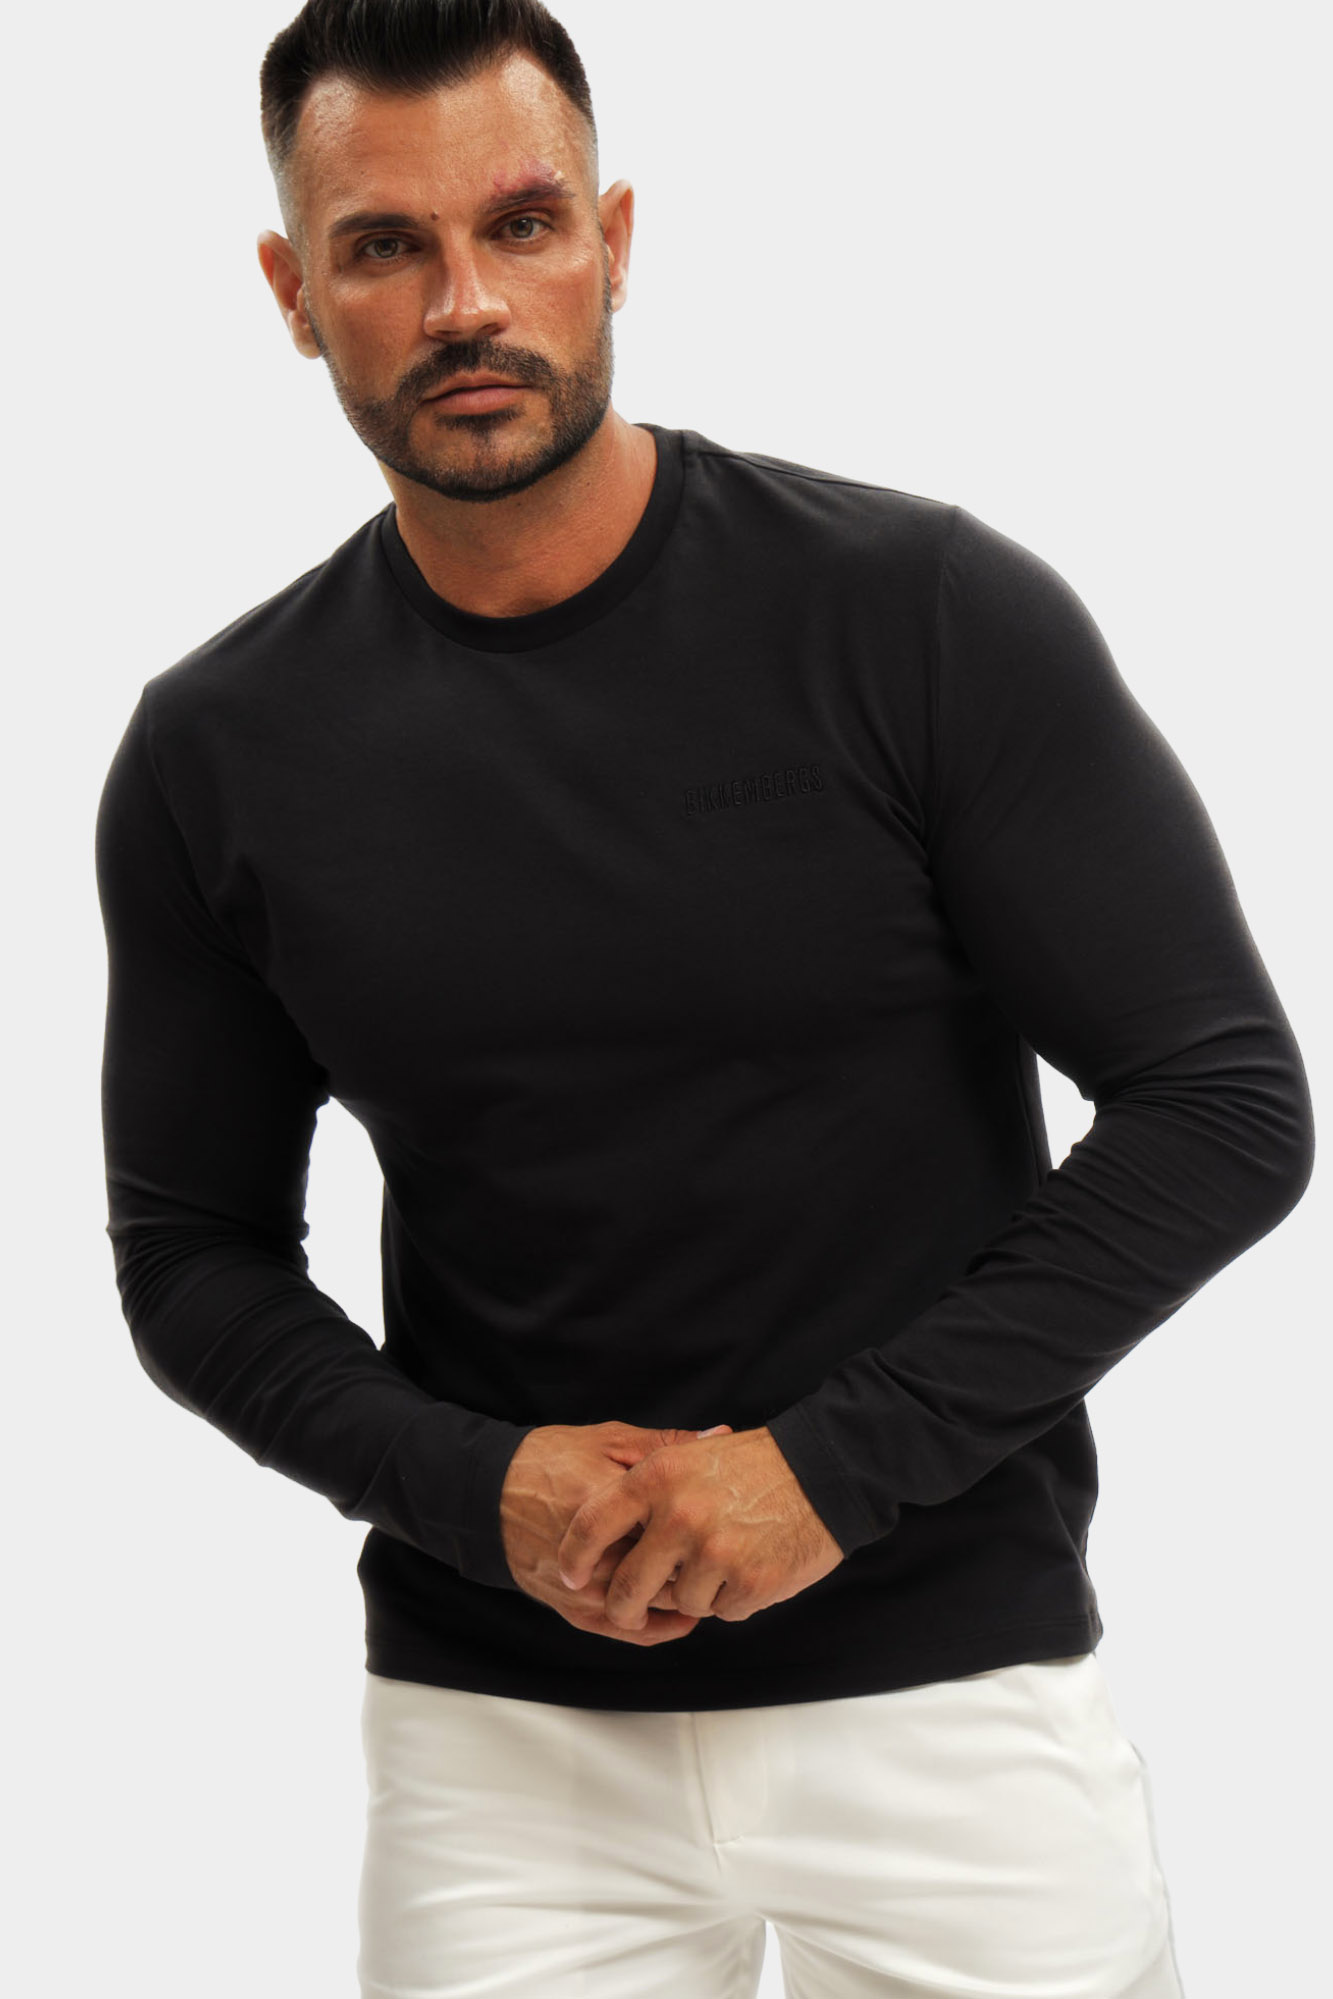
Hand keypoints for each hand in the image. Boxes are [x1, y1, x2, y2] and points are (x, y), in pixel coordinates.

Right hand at [499, 1419, 735, 1645]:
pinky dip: (658, 1627)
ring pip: (651, 1605)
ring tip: (706, 1578)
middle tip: (724, 1549)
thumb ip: (667, 1444)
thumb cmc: (551, 1459)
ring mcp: (582, 1587)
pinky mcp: (571, 1608)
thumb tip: (722, 1436)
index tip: (729, 1515)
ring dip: (683, 1596)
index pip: (679, 1526)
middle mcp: (596, 1553)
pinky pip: (625, 1630)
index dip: (711, 1524)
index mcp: (609, 1503)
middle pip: (669, 1572)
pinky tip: (681, 1616)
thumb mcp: (610, 1440)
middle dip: (701, 1564)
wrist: (491, 1492)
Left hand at [556, 1425, 845, 1630]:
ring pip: (679, 1602)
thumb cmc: (756, 1464)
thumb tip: (604, 1523)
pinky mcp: (748, 1583)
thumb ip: (647, 1484)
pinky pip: (720, 1611)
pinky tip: (750, 1564)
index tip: (572, 1574)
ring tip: (722, 1557)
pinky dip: (731, 1597)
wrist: (824, 1470)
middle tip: (628, 1608)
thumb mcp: (691, 1455)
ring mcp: (714, 1552)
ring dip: (694, 1592)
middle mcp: (679, 1515)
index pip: (593, 1524)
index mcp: (657, 1477)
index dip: (576, 1556)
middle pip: (628, 1586)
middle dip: (624, 1606)